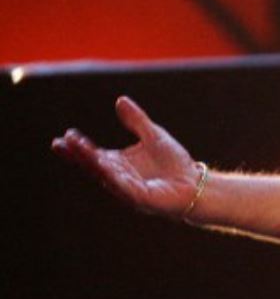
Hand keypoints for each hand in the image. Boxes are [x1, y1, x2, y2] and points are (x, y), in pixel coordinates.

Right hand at [52, 96, 203, 217]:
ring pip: (107, 177)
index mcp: (118, 164)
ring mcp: (129, 190)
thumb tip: (120, 100)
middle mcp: (119, 177)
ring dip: (94, 164)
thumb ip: (136, 121)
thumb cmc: (174, 163)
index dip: (78, 148)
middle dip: (80, 154)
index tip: (64, 136)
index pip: (93, 155)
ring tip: (81, 151)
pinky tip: (108, 171)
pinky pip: (126, 189)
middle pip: (94, 166)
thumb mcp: (153, 135)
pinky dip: (116, 180)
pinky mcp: (143, 199)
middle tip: (65, 142)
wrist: (196, 184)